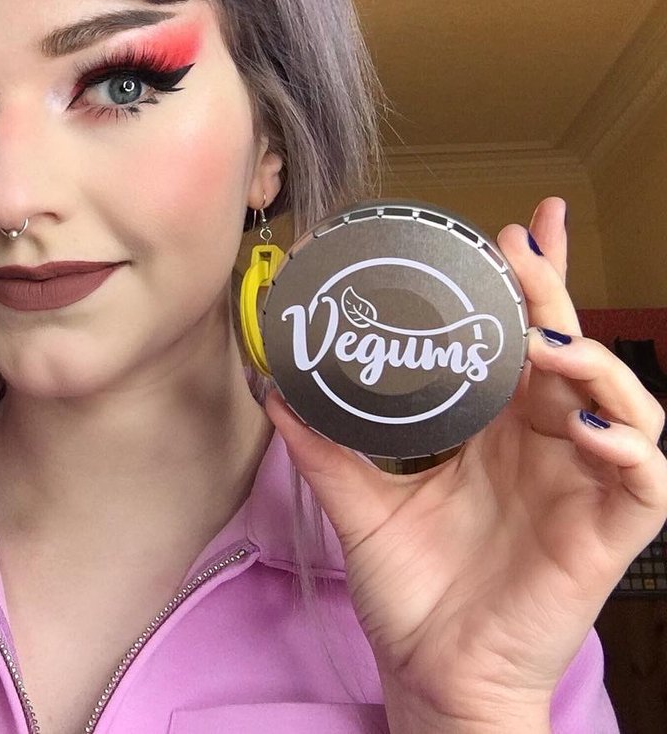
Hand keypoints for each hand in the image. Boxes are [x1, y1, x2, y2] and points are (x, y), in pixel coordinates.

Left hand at [263, 196, 666, 730]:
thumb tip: (274, 387)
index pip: (519, 343)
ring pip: (623, 403)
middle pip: (568, 351)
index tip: (509, 232)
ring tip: (548, 343)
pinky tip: (591, 427)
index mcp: (496, 430)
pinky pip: (644, 481)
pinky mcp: (605, 534)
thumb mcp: (360, 505)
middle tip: (526, 241)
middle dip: (553, 292)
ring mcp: (580, 486)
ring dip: (593, 362)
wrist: (432, 672)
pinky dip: (630, 447)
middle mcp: (545, 446)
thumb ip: (323, 446)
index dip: (525, 287)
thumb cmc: (411, 591)